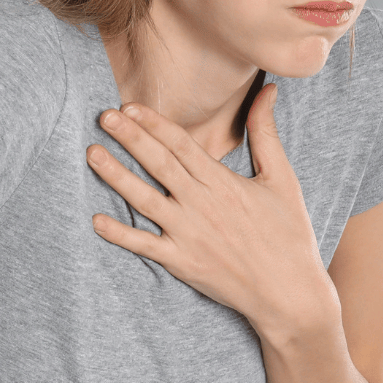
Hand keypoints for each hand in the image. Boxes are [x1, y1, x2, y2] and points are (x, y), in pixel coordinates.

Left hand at [88, 84, 336, 338]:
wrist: (289, 293)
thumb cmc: (289, 235)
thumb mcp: (282, 179)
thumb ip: (266, 133)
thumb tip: (269, 89)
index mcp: (224, 183)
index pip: (182, 144)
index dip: (155, 123)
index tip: (130, 106)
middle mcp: (202, 205)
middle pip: (159, 164)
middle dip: (129, 138)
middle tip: (104, 116)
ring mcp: (189, 235)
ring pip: (145, 199)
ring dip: (116, 176)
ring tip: (92, 154)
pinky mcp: (182, 263)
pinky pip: (145, 246)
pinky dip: (119, 234)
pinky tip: (96, 220)